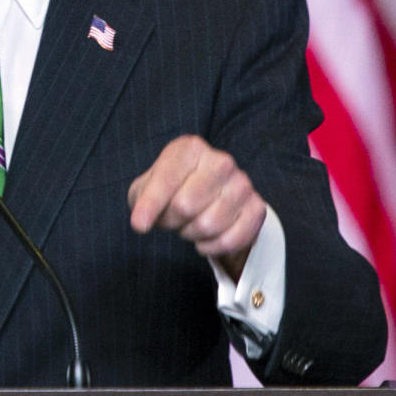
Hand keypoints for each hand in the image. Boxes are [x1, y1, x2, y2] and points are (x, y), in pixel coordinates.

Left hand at [127, 135, 266, 281]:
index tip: (139, 226)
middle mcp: (221, 161)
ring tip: (189, 225)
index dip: (150, 207)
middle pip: (185, 206)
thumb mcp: (148, 188)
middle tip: (172, 219)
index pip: (166, 180)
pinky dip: (212, 247)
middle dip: (171, 221)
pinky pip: (231, 239)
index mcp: (190, 148)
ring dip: (191, 234)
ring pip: (208, 225)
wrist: (208, 197)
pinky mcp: (257, 207)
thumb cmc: (172, 190)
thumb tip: (141, 223)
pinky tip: (204, 240)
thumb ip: (142, 201)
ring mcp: (242, 183)